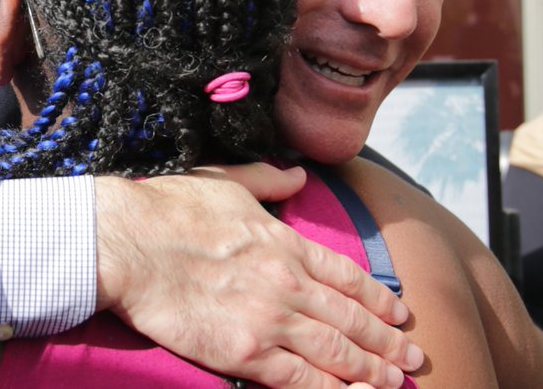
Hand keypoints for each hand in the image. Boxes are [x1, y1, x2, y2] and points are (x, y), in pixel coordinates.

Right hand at [94, 162, 423, 388]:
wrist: (127, 243)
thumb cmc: (167, 209)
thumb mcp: (224, 180)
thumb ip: (267, 179)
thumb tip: (296, 174)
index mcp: (284, 242)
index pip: (347, 276)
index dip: (378, 298)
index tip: (399, 314)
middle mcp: (287, 282)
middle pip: (351, 318)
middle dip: (388, 342)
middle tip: (414, 358)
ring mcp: (269, 320)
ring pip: (336, 353)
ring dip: (372, 371)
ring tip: (396, 383)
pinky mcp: (245, 353)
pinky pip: (301, 380)